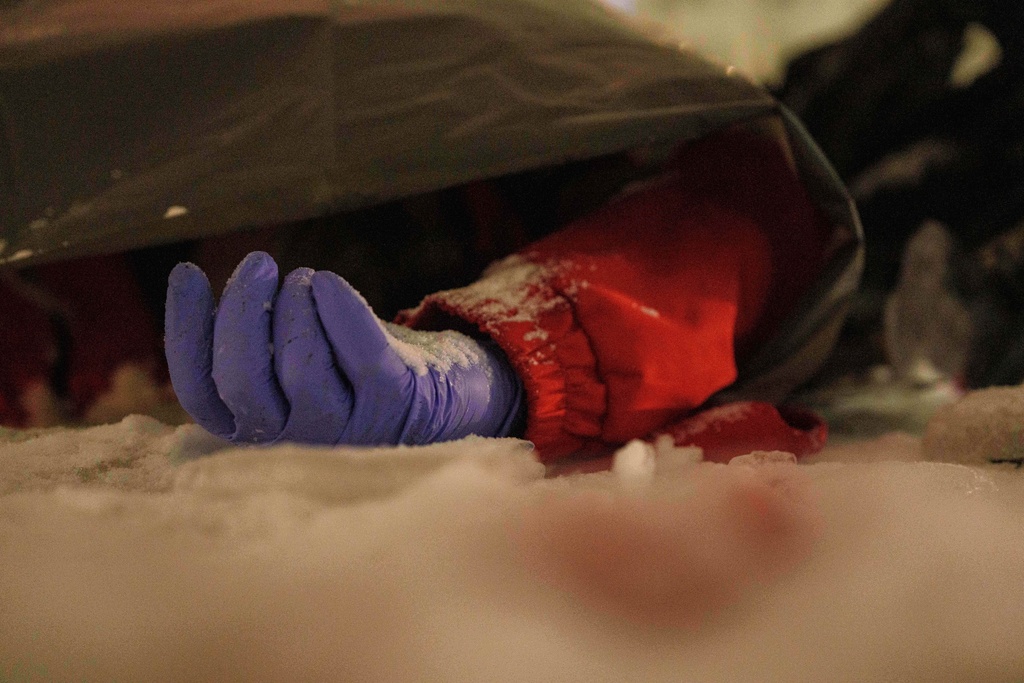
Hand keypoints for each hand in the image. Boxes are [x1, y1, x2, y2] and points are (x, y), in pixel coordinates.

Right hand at [164, 252, 522, 445]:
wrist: (445, 389)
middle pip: (244, 383)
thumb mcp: (293, 355)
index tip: (186, 272)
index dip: (185, 331)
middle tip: (256, 263)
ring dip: (296, 307)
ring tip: (306, 282)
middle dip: (241, 313)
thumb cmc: (353, 365)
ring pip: (301, 369)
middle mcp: (300, 439)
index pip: (202, 393)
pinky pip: (362, 356)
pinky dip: (340, 310)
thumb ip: (249, 339)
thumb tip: (186, 287)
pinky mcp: (397, 402)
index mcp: (260, 430)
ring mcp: (351, 427)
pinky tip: (326, 283)